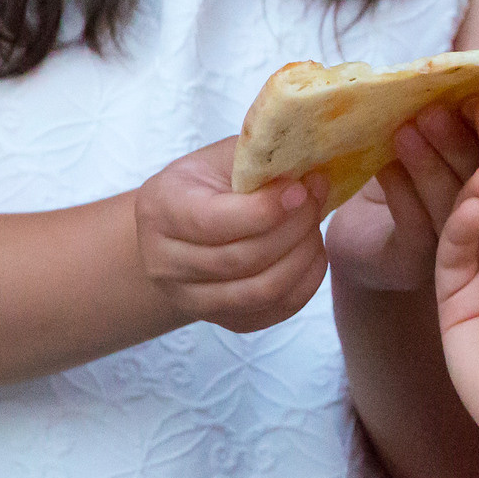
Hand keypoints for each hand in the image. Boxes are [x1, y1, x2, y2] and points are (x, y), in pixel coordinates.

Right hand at [133, 136, 328, 332]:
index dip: (266, 209)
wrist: (185, 227)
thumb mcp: (224, 157)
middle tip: (317, 199)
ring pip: (260, 291)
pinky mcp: (221, 320)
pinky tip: (313, 254)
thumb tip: (308, 165)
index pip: (214, 221)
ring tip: (316, 226)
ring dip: (302, 257)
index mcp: (161, 208)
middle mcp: (164, 260)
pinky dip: (304, 285)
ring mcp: (189, 297)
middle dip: (293, 228)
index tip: (301, 188)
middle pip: (243, 259)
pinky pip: (272, 312)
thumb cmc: (211, 181)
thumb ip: (258, 159)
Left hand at [323, 104, 478, 293]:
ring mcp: (454, 255)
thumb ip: (456, 118)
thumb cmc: (406, 176)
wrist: (361, 233)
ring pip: (453, 208)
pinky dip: (401, 194)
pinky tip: (388, 167)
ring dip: (434, 163)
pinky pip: (413, 229)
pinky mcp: (411, 265)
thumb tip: (465, 72)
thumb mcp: (436, 140)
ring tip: (413, 126)